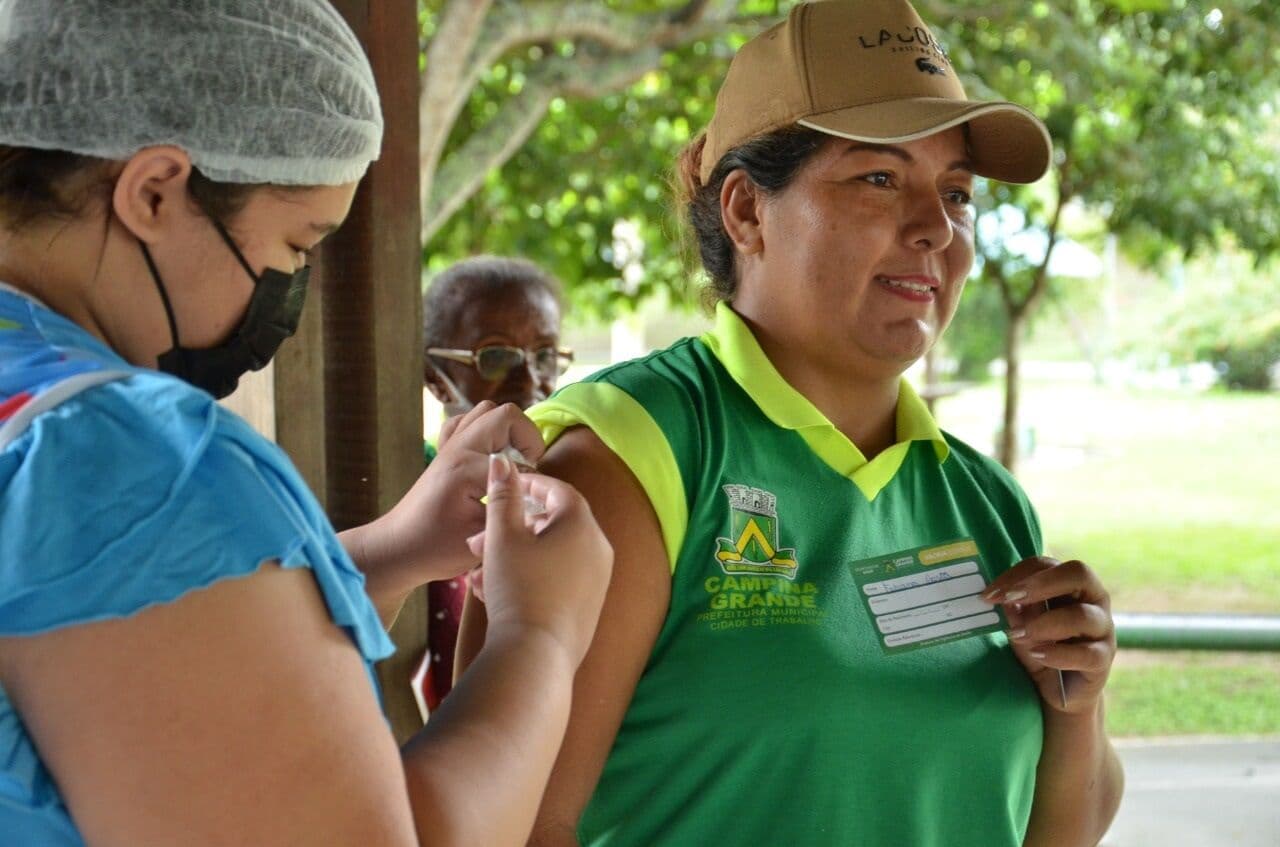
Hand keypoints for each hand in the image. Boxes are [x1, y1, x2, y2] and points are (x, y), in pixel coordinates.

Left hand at [365, 402, 547, 589]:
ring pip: (487, 412)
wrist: (398, 549)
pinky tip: (491, 455)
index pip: (519, 463)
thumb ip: (511, 515)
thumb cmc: (435, 549)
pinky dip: (485, 431)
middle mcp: (457, 448)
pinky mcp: (444, 452)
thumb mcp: (481, 539)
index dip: (533, 485)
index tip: (532, 506)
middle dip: (528, 438)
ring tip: (514, 459)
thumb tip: (539, 502)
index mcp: (466, 466)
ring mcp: (449, 446)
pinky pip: (467, 422)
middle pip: (506, 415)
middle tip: (530, 468)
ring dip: (508, 430)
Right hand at [475, 452, 612, 666]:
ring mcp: (597, 580)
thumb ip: (504, 495)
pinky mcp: (588, 607)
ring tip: (476, 573)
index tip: (504, 487)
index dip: (528, 485)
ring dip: (512, 557)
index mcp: (583, 525)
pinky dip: (527, 578)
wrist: (535, 656)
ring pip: (550, 555)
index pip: (559, 491)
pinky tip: (491, 593)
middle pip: (552, 525)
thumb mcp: (503, 537)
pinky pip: (557, 580)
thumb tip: (504, 461)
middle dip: (510, 530)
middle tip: (477, 541)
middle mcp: (598, 549)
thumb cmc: (518, 588)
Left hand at [982, 556, 1115, 714]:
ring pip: (1082, 615)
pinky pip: (1087, 653)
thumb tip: (1007, 599)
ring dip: (1044, 624)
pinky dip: (1058, 654)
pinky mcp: (1104, 659)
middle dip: (1040, 584)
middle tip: (1010, 599)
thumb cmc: (1040, 649)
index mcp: (1070, 584)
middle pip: (1079, 573)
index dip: (1017, 574)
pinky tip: (1037, 655)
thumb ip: (1016, 614)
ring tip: (1018, 635)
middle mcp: (1092, 600)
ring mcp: (1103, 628)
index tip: (989, 595)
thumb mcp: (1021, 630)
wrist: (1059, 691)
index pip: (1046, 565)